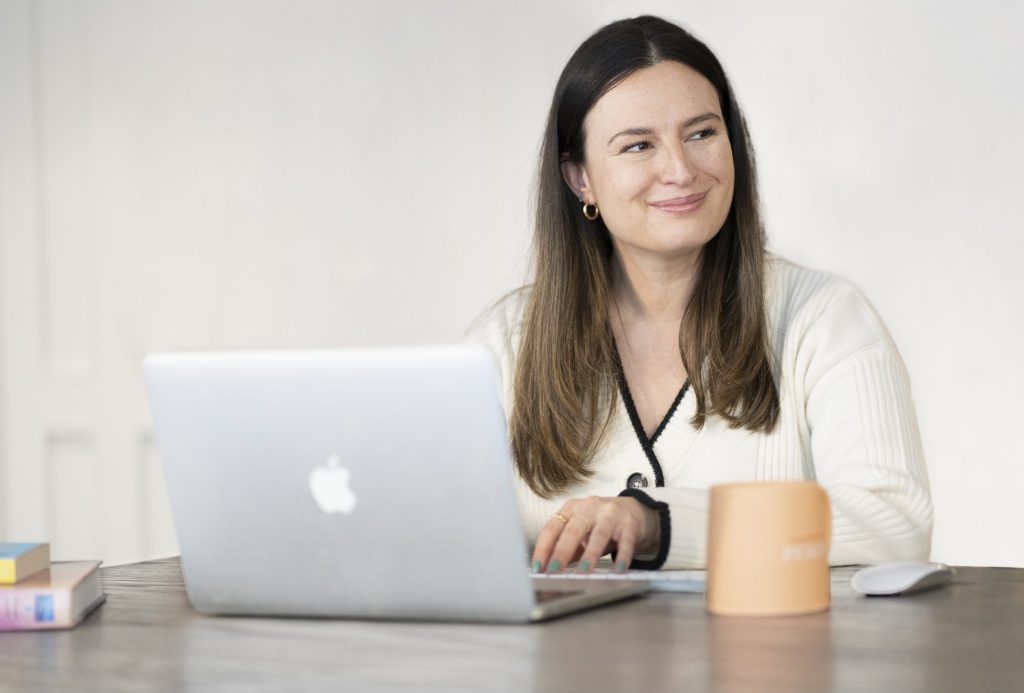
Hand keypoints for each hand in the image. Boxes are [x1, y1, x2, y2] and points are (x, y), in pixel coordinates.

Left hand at [531, 496, 659, 573]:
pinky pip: (625, 541)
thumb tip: (548, 569)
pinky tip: (617, 569)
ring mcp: (610, 514)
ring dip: (590, 554)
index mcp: (572, 508)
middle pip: (573, 530)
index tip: (538, 567)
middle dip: (562, 552)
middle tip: (554, 570)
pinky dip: (622, 556)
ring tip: (583, 571)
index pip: (552, 527)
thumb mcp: (581, 531)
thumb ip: (566, 547)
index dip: (543, 547)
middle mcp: (589, 507)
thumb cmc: (601, 524)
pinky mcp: (629, 524)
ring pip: (598, 534)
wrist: (634, 511)